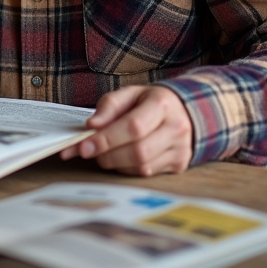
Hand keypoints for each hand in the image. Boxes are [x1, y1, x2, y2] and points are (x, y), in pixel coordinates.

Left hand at [59, 85, 192, 175]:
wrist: (183, 110)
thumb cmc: (149, 102)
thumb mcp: (129, 94)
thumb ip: (109, 106)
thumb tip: (92, 126)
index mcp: (162, 104)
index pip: (133, 127)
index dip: (106, 139)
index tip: (84, 146)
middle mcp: (176, 128)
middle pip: (138, 151)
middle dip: (107, 155)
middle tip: (88, 151)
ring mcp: (181, 148)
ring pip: (142, 166)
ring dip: (115, 163)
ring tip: (105, 151)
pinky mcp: (179, 164)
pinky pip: (147, 173)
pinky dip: (127, 168)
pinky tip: (121, 157)